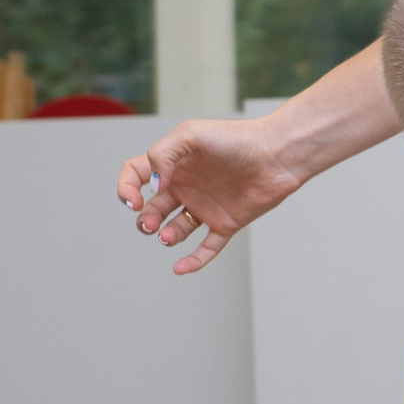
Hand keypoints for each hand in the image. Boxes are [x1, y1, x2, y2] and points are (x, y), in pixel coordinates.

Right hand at [116, 116, 293, 274]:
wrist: (277, 155)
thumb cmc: (237, 138)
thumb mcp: (190, 134)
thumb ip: (162, 154)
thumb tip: (154, 187)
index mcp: (174, 164)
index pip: (136, 175)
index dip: (126, 188)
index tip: (134, 199)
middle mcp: (187, 186)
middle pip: (152, 208)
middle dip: (145, 220)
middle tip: (151, 223)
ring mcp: (206, 206)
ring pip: (175, 230)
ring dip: (166, 237)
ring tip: (168, 236)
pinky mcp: (226, 223)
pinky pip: (206, 248)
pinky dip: (193, 261)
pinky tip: (180, 269)